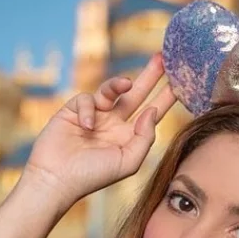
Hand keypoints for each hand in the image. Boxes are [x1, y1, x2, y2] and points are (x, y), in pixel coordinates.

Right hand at [20, 53, 176, 213]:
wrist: (56, 179)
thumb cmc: (93, 176)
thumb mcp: (128, 161)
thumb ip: (144, 137)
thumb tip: (151, 111)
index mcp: (129, 137)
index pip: (152, 112)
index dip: (165, 97)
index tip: (182, 82)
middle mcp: (114, 124)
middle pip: (136, 94)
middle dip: (149, 76)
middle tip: (163, 58)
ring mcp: (94, 116)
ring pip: (111, 90)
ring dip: (118, 84)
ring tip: (126, 84)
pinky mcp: (73, 110)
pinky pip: (86, 99)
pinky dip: (88, 109)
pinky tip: (86, 126)